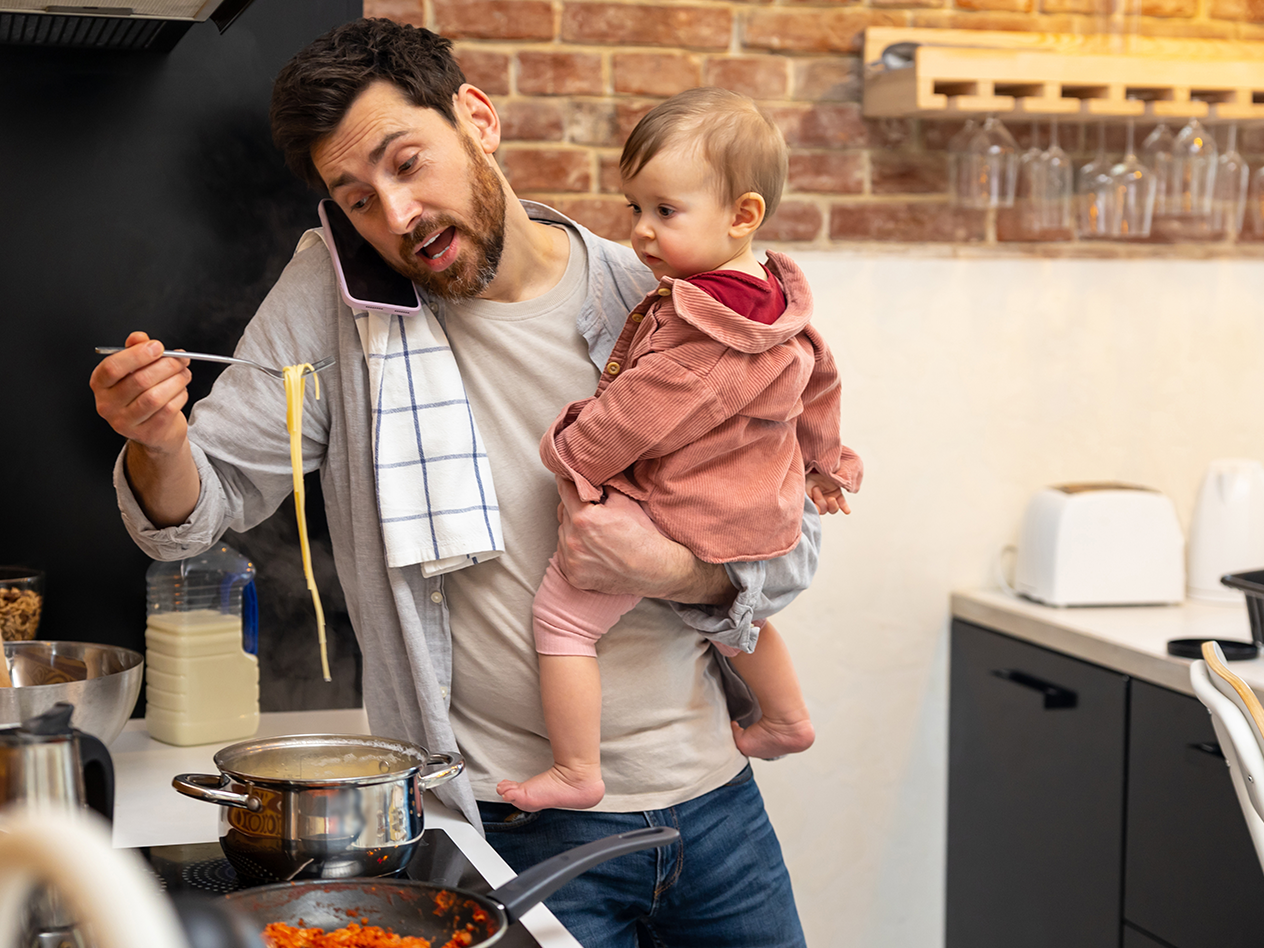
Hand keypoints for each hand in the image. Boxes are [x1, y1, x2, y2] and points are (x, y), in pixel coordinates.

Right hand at [90, 332, 191, 454]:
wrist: (155, 429)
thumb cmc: (142, 394)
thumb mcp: (135, 370)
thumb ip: (135, 351)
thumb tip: (139, 337)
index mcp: (100, 384)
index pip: (112, 367)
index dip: (137, 355)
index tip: (158, 346)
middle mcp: (107, 405)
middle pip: (139, 380)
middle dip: (166, 366)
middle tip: (181, 359)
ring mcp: (125, 422)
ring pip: (155, 396)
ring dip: (176, 381)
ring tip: (184, 374)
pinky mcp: (146, 432)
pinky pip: (168, 409)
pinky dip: (180, 396)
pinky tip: (181, 390)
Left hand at [553, 477, 731, 603]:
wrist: (654, 570)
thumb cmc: (642, 534)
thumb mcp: (624, 501)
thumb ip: (602, 484)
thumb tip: (590, 469)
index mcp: (583, 518)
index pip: (564, 489)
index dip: (568, 480)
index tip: (569, 476)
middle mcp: (572, 540)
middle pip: (562, 511)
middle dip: (574, 507)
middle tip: (591, 509)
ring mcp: (571, 560)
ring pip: (562, 533)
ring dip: (573, 529)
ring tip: (595, 532)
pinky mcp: (572, 575)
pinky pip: (564, 554)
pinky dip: (573, 550)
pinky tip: (592, 549)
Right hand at [806, 474, 849, 515]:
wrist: (814, 465)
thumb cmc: (805, 475)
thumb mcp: (802, 484)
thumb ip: (805, 494)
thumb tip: (804, 504)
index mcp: (811, 501)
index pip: (814, 511)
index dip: (815, 509)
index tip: (814, 504)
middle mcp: (820, 502)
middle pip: (824, 510)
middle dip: (820, 501)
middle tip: (816, 488)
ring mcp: (829, 498)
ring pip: (833, 509)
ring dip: (833, 505)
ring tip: (831, 498)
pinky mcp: (837, 494)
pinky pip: (842, 502)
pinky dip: (844, 507)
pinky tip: (847, 511)